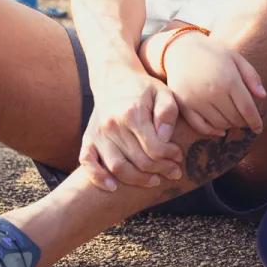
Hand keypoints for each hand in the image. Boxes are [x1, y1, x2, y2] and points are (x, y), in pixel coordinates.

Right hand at [80, 66, 184, 190]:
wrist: (114, 79)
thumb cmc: (144, 89)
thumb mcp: (163, 92)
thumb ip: (167, 113)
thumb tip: (165, 137)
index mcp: (132, 113)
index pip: (154, 148)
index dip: (170, 156)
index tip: (178, 155)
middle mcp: (112, 124)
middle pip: (138, 160)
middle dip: (160, 170)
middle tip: (173, 171)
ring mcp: (98, 133)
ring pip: (116, 167)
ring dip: (137, 180)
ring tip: (154, 181)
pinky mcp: (88, 139)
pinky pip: (87, 163)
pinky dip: (98, 178)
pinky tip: (113, 187)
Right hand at [161, 31, 266, 136]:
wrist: (180, 49)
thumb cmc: (212, 53)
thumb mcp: (235, 58)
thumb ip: (252, 77)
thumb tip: (263, 96)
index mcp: (229, 79)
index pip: (247, 109)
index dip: (255, 122)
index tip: (259, 129)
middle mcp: (213, 91)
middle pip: (234, 118)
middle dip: (243, 122)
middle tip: (245, 120)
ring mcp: (196, 100)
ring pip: (219, 124)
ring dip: (229, 125)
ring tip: (232, 120)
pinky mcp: (183, 105)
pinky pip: (200, 126)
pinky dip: (212, 131)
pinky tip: (220, 130)